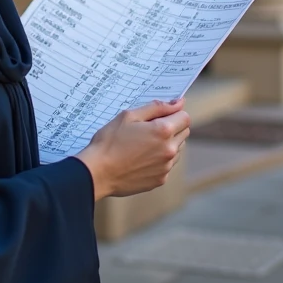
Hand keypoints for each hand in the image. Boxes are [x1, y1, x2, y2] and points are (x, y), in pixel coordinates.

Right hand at [76, 98, 190, 200]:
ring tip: (143, 145)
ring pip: (177, 149)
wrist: (98, 172)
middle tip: (149, 129)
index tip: (161, 116)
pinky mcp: (160, 180)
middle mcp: (169, 149)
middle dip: (172, 127)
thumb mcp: (129, 116)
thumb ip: (157, 107)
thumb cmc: (110, 141)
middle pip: (184, 133)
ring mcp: (166, 167)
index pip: (185, 117)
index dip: (174, 113)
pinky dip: (159, 160)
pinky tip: (141, 159)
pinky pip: (167, 165)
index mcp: (163, 131)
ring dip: (167, 144)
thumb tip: (179, 102)